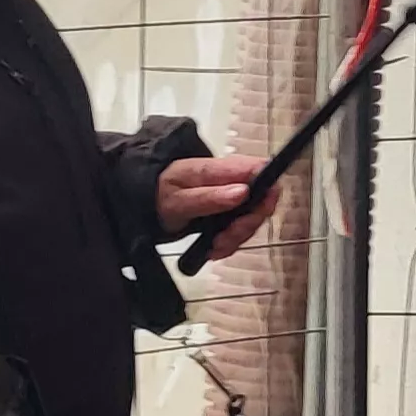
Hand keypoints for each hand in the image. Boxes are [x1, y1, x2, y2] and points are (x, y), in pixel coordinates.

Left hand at [155, 155, 277, 260]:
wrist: (147, 203)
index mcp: (221, 169)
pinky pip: (242, 230)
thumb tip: (243, 191)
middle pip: (263, 200)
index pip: (261, 170)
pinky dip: (230, 243)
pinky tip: (214, 246)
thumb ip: (210, 197)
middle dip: (248, 224)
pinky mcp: (230, 212)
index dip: (267, 192)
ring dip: (237, 237)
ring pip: (253, 219)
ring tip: (216, 244)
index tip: (254, 215)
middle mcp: (232, 181)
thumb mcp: (180, 199)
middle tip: (226, 235)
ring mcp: (233, 197)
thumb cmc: (161, 194)